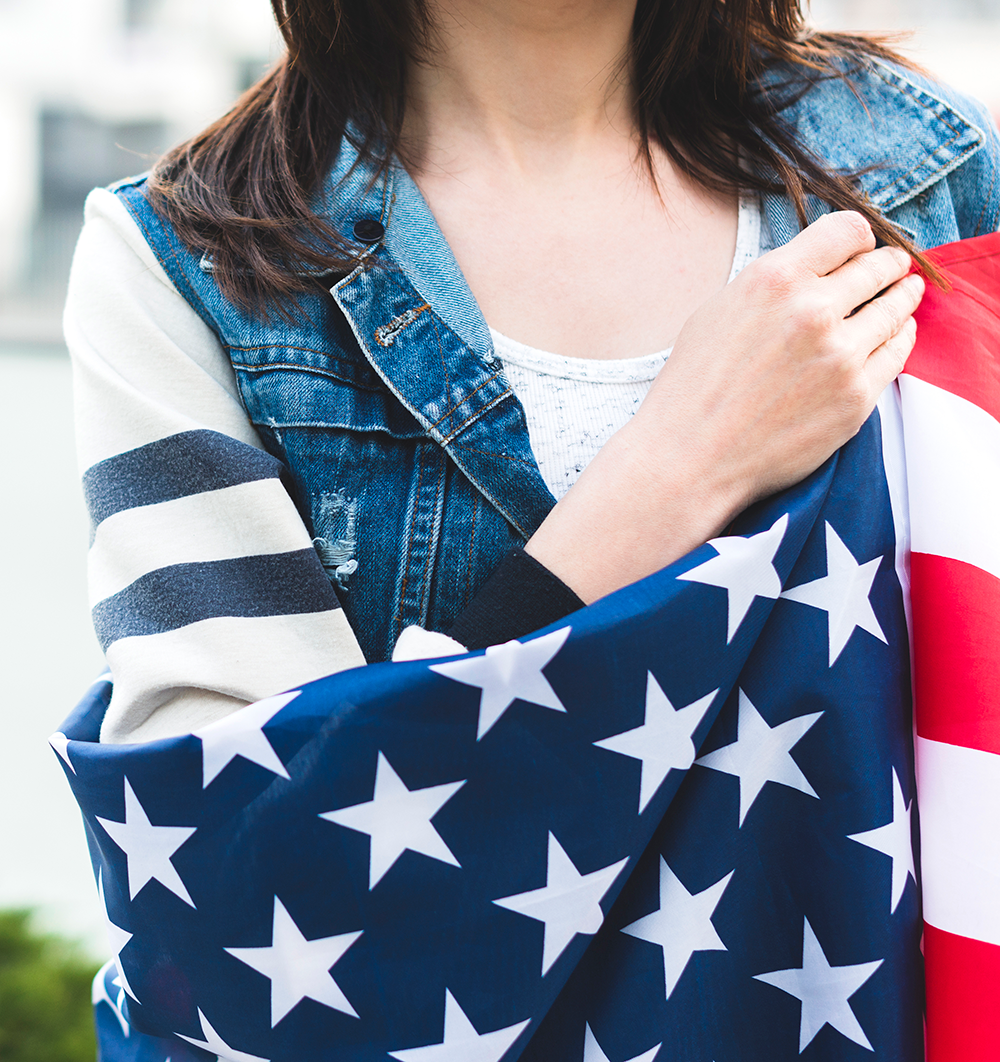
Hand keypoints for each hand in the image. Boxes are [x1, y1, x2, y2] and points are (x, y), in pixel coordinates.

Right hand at [525, 211, 923, 602]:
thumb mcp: (719, 310)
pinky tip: (896, 333)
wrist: (690, 457)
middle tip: (892, 267)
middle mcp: (813, 311)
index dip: (859, 236)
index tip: (863, 245)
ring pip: (894, 309)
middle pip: (877, 267)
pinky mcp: (857, 398)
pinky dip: (899, 337)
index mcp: (774, 279)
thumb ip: (772, 283)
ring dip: (902, 297)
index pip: (846, 230)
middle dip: (887, 264)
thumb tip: (817, 268)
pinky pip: (897, 353)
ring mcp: (840, 356)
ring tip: (906, 294)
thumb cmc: (694, 387)